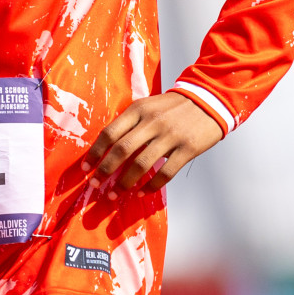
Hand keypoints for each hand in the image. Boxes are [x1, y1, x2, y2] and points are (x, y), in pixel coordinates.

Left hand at [85, 91, 223, 195]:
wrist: (208, 100)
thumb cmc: (171, 107)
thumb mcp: (147, 106)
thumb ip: (129, 123)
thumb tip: (107, 148)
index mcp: (138, 110)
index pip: (110, 133)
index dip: (95, 152)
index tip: (86, 168)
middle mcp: (152, 122)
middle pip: (121, 150)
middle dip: (105, 170)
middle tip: (95, 185)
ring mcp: (170, 136)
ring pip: (142, 164)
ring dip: (125, 183)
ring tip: (115, 194)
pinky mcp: (187, 149)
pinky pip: (165, 172)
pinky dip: (151, 186)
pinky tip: (141, 194)